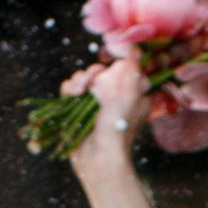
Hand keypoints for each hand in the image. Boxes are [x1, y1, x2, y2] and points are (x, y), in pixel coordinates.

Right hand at [65, 55, 150, 207]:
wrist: (99, 157)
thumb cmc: (119, 128)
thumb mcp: (130, 95)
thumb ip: (132, 71)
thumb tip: (137, 50)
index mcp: (131, 95)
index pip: (122, 70)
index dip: (114, 66)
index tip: (109, 68)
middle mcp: (113, 98)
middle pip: (100, 72)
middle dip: (93, 73)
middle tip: (91, 80)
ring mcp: (94, 104)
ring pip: (83, 79)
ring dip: (79, 80)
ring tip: (79, 91)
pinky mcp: (77, 110)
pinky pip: (70, 90)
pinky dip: (70, 89)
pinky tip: (72, 96)